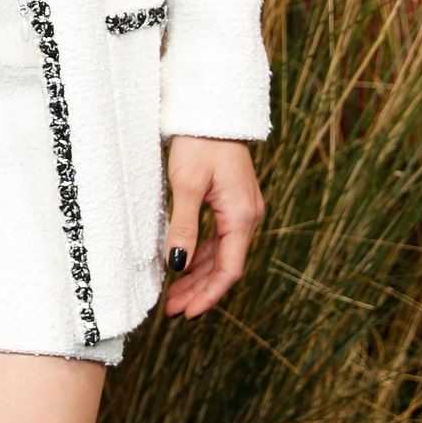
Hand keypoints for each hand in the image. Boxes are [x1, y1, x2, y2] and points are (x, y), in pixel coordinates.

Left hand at [162, 137, 264, 322]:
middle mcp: (248, 216)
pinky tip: (184, 262)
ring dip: (198, 274)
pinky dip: (202, 253)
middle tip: (173, 310)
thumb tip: (177, 265)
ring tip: (173, 294)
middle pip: (225, 265)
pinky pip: (220, 237)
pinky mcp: (234, 201)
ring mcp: (243, 209)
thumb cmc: (200, 142)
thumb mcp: (186, 184)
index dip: (208, 295)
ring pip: (222, 253)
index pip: (229, 270)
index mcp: (242, 216)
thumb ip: (184, 226)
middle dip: (199, 290)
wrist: (213, 108)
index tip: (188, 314)